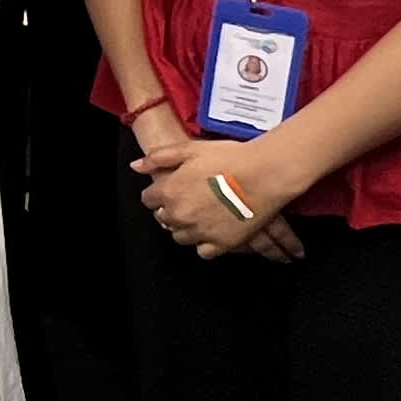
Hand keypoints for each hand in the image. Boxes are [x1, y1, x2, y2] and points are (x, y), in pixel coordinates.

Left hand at [133, 126, 305, 261]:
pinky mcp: (220, 244)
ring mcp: (199, 232)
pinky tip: (213, 230)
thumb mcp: (190, 148)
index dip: (158, 193)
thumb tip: (137, 166)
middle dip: (172, 210)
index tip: (169, 190)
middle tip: (189, 200)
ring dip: (186, 227)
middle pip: (164, 219)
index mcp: (169, 191)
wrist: (264, 173)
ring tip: (201, 215)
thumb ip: (160, 157)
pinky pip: (203, 251)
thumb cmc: (230, 158)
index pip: (148, 199)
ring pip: (181, 237)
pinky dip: (205, 243)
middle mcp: (180, 215)